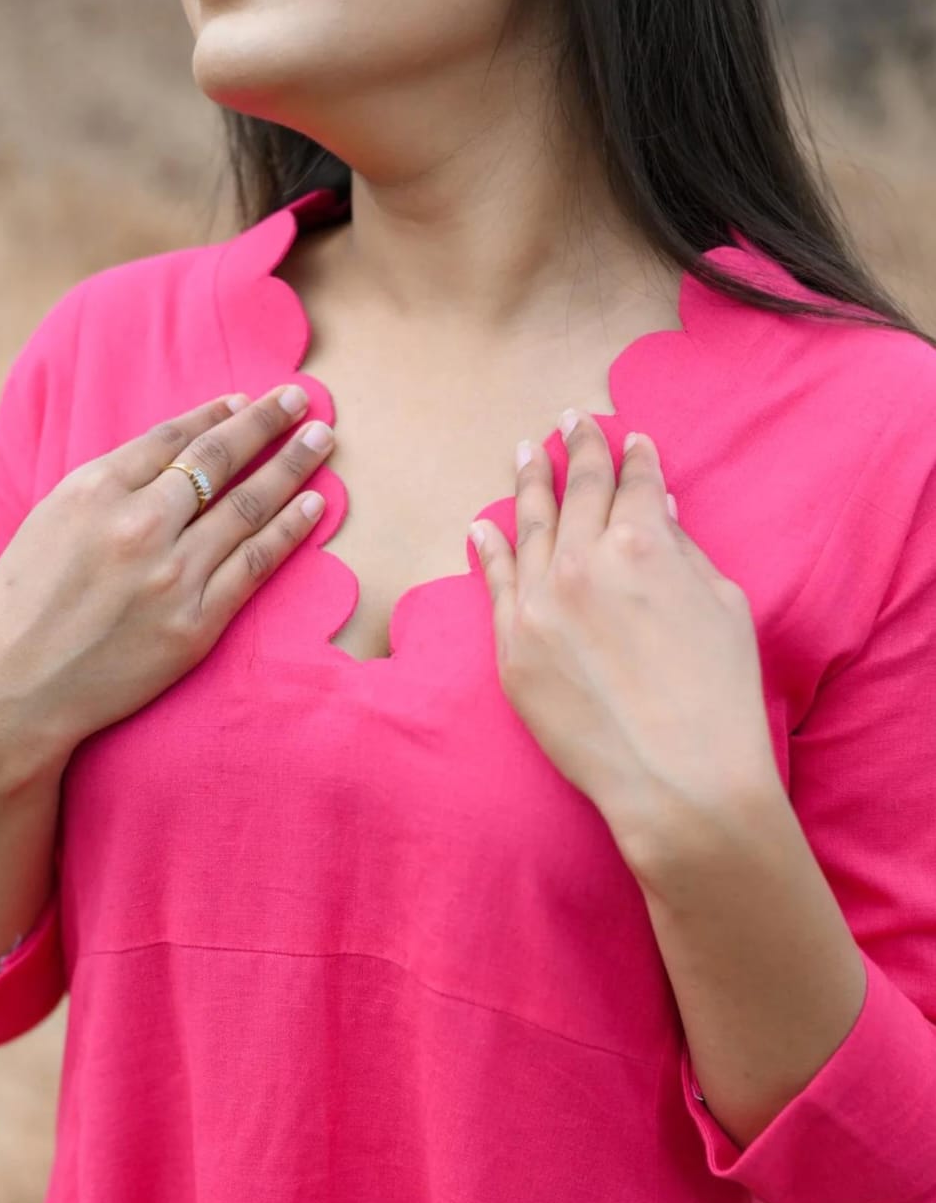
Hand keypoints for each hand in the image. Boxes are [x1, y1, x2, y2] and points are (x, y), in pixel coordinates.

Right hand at [0, 385, 335, 776]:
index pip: (173, 439)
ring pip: (248, 507)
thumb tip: (165, 462)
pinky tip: (315, 506)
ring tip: (322, 441)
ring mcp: (171, 575)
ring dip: (291, 467)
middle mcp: (138, 524)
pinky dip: (290, 531)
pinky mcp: (195, 624)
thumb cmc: (20, 609)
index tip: (246, 400)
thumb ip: (104, 491)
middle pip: (218, 460)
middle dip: (266, 423)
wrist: (11, 691)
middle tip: (303, 399)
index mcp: (94, 491)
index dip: (216, 415)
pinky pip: (255, 566)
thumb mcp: (47, 524)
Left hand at [469, 411, 780, 874]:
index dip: (632, 457)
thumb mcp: (720, 604)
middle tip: (570, 421)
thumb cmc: (717, 697)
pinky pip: (493, 584)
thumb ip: (682, 549)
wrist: (677, 780)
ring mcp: (538, 605)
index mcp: (643, 542)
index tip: (627, 439)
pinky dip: (487, 547)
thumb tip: (656, 508)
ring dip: (528, 485)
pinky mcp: (511, 649)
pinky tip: (482, 524)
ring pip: (528, 528)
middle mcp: (582, 562)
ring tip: (526, 453)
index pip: (633, 483)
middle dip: (576, 451)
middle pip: (576, 493)